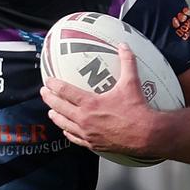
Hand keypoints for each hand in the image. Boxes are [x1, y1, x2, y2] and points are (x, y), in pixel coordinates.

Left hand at [40, 44, 161, 156]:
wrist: (146, 134)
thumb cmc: (137, 109)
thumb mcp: (131, 82)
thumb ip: (127, 62)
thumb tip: (124, 45)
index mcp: (90, 103)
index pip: (65, 91)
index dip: (54, 85)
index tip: (47, 81)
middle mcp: (84, 119)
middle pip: (59, 107)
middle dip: (49, 99)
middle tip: (43, 93)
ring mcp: (87, 133)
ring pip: (64, 124)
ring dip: (56, 116)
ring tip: (51, 111)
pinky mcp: (93, 144)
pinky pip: (75, 138)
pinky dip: (68, 132)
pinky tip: (66, 130)